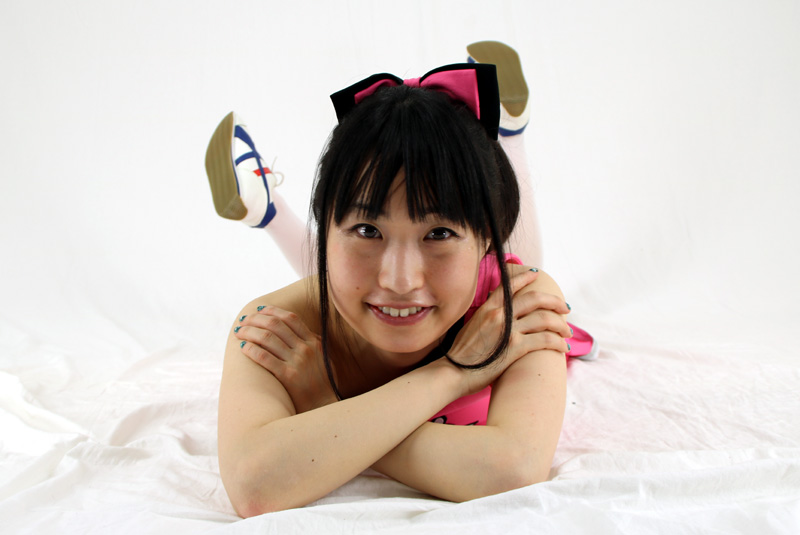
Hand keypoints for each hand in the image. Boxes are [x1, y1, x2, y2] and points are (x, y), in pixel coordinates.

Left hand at [234, 306, 336, 412]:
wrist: (324, 409)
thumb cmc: (322, 385)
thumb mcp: (324, 359)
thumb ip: (314, 344)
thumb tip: (300, 331)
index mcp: (314, 342)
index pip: (290, 319)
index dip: (272, 311)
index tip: (259, 310)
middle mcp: (306, 349)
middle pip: (275, 325)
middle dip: (255, 319)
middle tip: (243, 320)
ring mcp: (297, 363)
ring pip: (267, 338)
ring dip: (249, 332)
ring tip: (239, 332)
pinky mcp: (288, 377)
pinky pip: (264, 357)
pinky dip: (251, 349)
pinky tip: (243, 347)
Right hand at [446, 269, 570, 394]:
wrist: (453, 372)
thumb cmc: (461, 355)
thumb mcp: (471, 326)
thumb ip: (486, 316)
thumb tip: (497, 314)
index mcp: (488, 308)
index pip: (510, 285)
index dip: (526, 277)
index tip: (538, 274)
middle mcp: (499, 314)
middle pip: (535, 299)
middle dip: (555, 302)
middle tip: (565, 308)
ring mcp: (508, 330)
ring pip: (544, 319)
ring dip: (561, 325)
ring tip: (567, 332)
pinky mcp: (515, 347)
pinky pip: (544, 340)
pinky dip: (557, 343)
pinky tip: (563, 348)